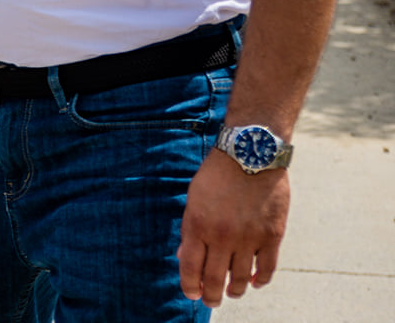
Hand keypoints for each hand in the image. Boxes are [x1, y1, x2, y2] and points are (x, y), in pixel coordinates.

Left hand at [178, 151, 288, 305]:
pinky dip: (259, 280)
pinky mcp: (272, 237)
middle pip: (214, 279)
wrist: (251, 155)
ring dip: (234, 291)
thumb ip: (190, 229)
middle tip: (210, 302)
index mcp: (197, 225)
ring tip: (230, 294)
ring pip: (240, 279)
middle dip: (211, 296)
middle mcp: (222, 236)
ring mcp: (249, 238)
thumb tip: (185, 257)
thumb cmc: (217, 175)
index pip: (190, 267)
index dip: (189, 286)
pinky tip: (253, 283)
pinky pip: (266, 269)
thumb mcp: (194, 199)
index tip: (191, 294)